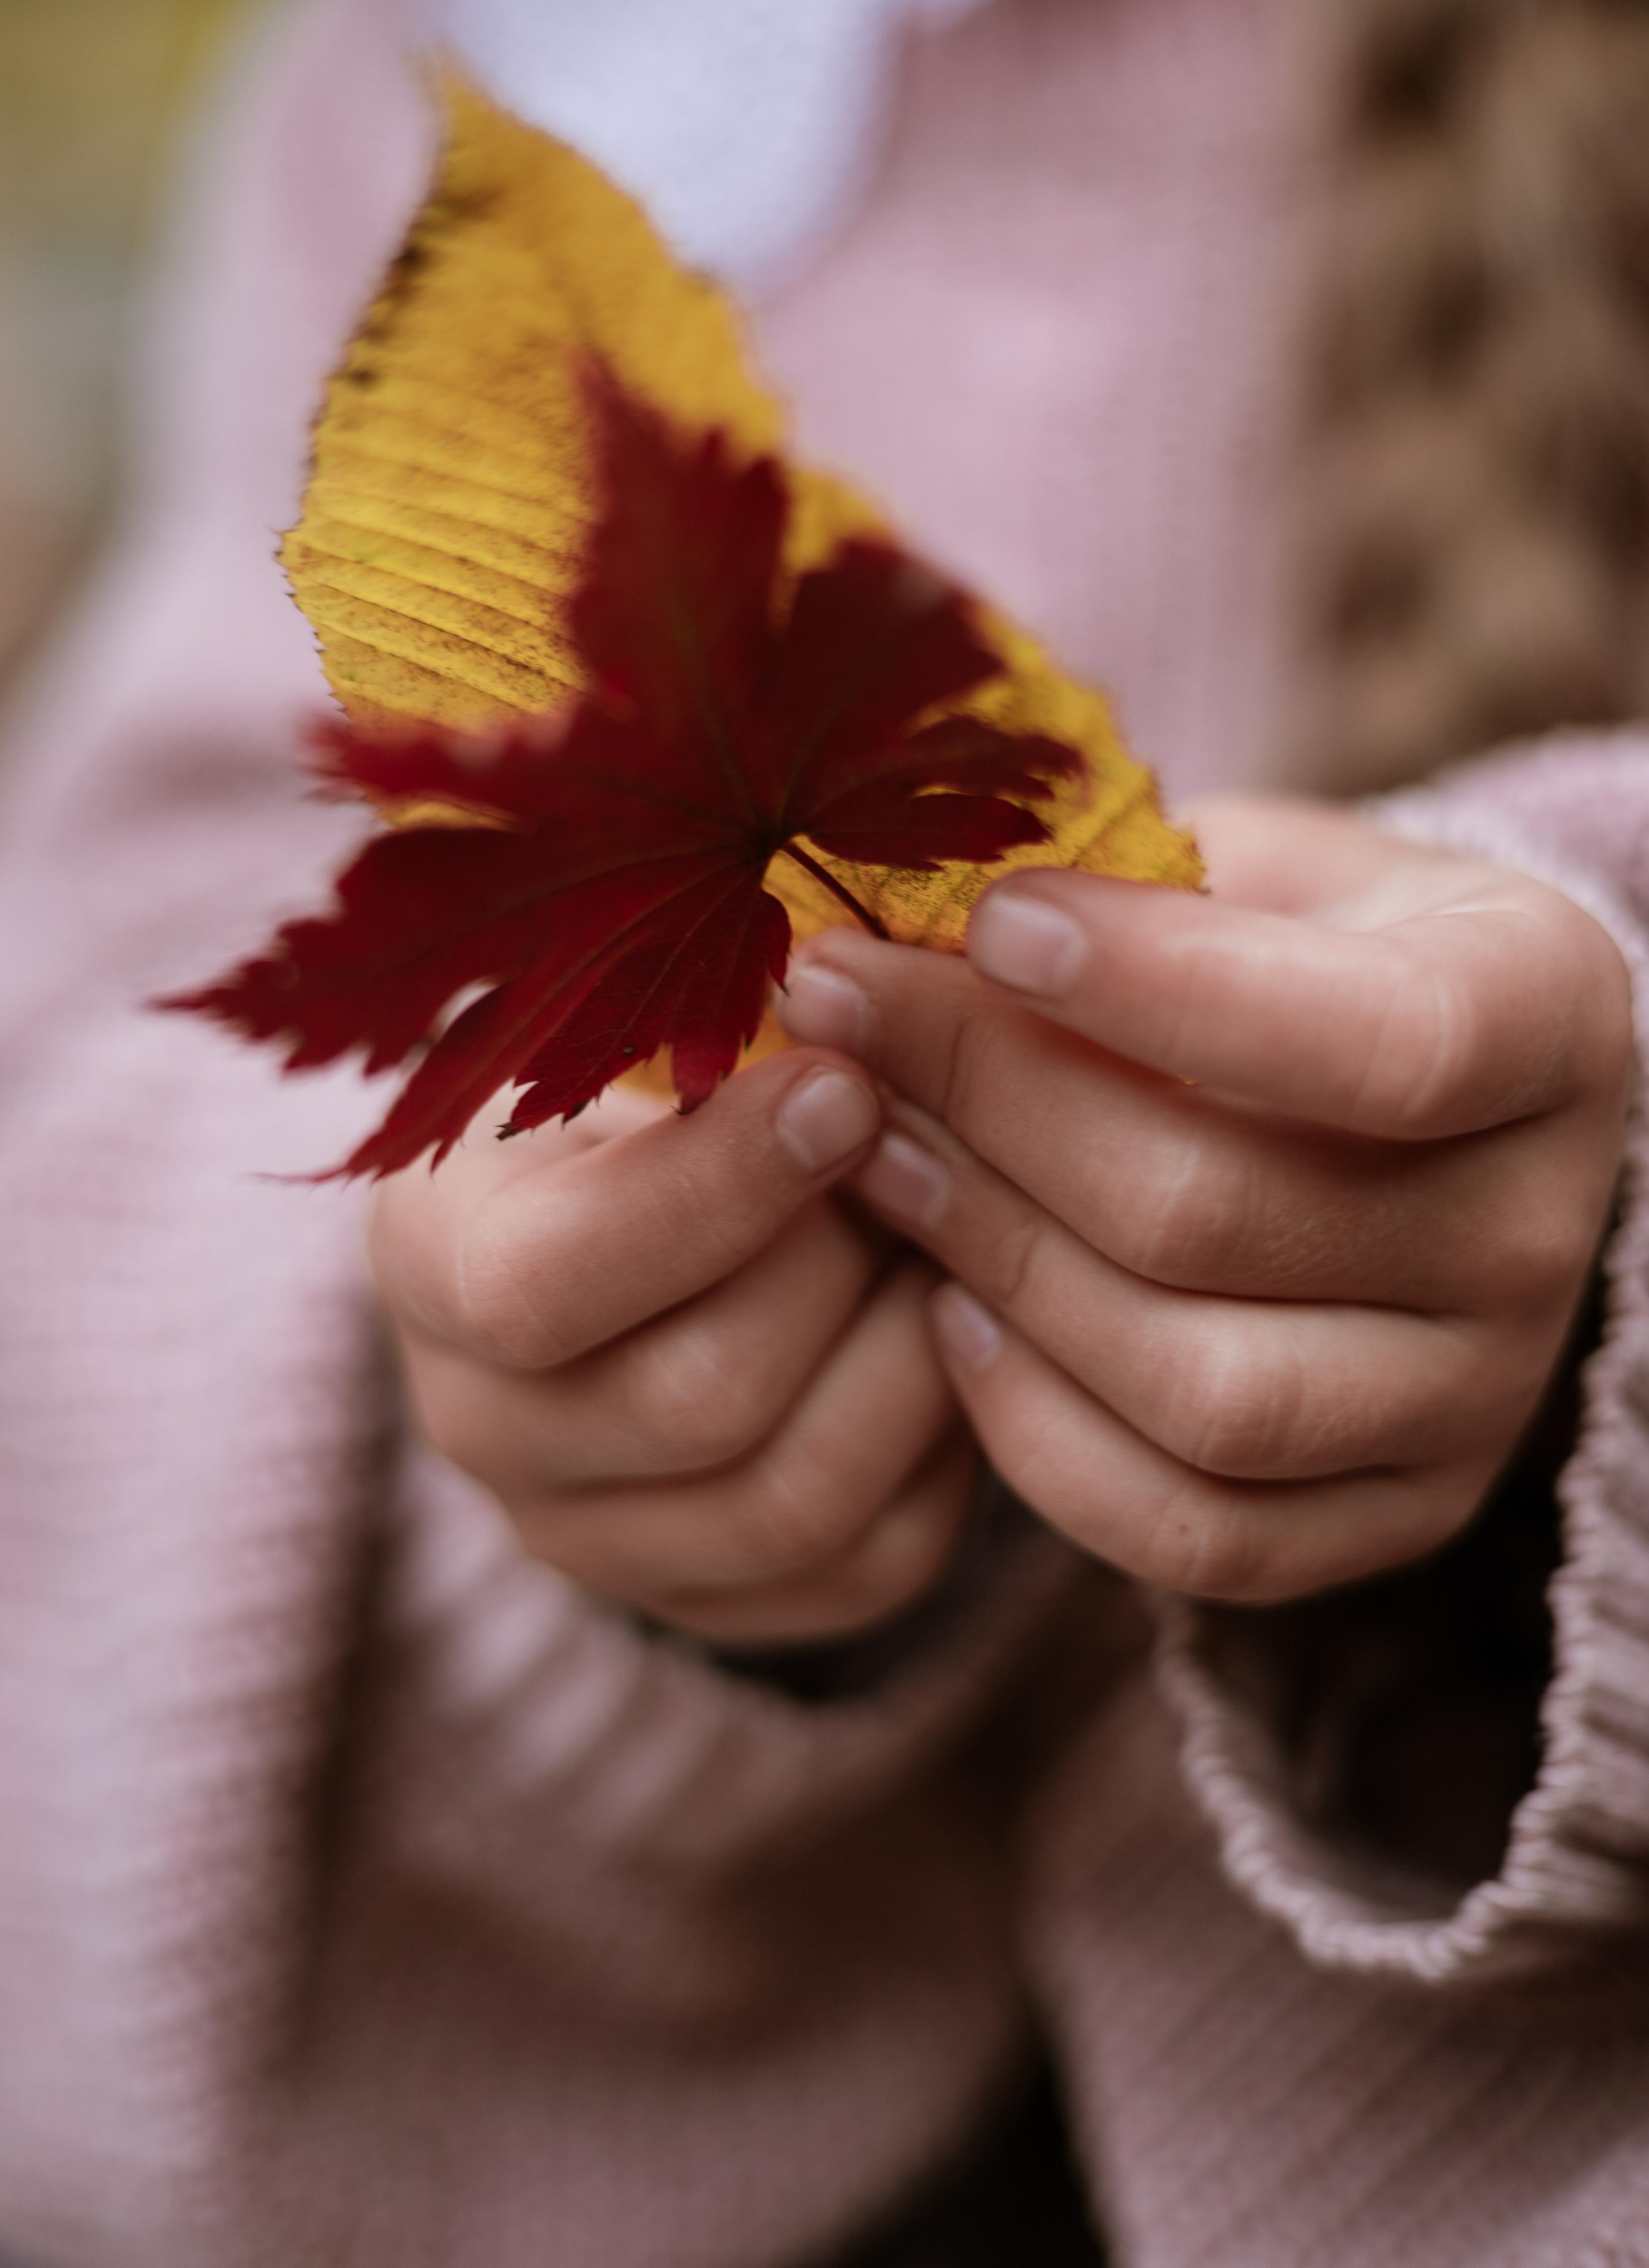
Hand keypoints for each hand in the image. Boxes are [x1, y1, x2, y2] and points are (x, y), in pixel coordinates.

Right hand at [369, 1050, 977, 1644]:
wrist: (619, 1218)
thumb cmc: (631, 1085)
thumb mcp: (614, 1030)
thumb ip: (693, 1032)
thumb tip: (856, 1029)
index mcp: (428, 1265)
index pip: (543, 1285)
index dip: (716, 1189)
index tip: (845, 1085)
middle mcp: (483, 1432)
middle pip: (700, 1399)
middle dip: (844, 1263)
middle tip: (917, 1156)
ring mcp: (595, 1543)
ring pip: (801, 1500)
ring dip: (915, 1354)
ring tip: (950, 1238)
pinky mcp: (720, 1606)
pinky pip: (877, 1565)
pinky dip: (948, 1447)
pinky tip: (950, 1331)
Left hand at [776, 795, 1632, 1605]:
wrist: (1384, 1097)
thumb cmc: (1287, 943)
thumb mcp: (1247, 862)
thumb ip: (1123, 877)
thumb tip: (899, 906)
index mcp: (1546, 1014)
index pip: (1385, 1042)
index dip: (1160, 988)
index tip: (991, 919)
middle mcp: (1542, 1226)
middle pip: (1224, 1217)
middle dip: (991, 1107)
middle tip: (845, 1014)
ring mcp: (1480, 1396)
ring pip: (1200, 1394)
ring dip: (991, 1263)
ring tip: (870, 1155)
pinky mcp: (1396, 1514)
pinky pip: (1189, 1531)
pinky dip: (1033, 1430)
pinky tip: (946, 1309)